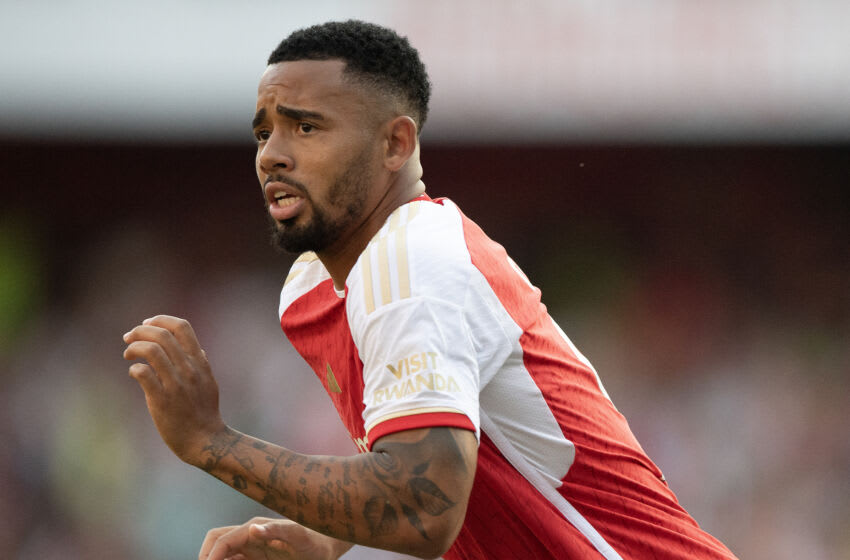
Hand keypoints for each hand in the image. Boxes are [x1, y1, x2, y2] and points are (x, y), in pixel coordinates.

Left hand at [123, 315, 225, 464]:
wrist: (205, 440)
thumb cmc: (205, 413)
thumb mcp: (210, 383)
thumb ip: (202, 365)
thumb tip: (198, 350)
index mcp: (199, 362)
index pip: (182, 327)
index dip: (161, 320)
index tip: (146, 324)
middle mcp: (189, 369)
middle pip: (162, 335)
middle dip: (140, 331)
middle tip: (128, 338)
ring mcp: (176, 384)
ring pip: (151, 351)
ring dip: (134, 348)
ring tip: (128, 354)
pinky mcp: (162, 400)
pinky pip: (143, 373)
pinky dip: (134, 369)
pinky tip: (134, 373)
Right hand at [200, 517, 350, 559]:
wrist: (328, 545)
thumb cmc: (316, 539)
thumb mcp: (299, 535)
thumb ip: (277, 529)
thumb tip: (251, 528)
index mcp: (255, 527)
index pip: (223, 539)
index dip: (211, 554)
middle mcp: (249, 535)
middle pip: (216, 541)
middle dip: (207, 555)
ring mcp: (252, 547)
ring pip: (223, 554)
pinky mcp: (256, 557)